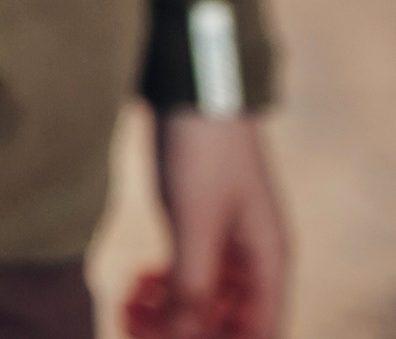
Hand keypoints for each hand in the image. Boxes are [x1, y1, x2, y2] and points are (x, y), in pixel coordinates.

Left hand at [141, 111, 288, 338]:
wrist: (192, 83)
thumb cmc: (202, 149)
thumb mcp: (195, 221)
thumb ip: (193, 285)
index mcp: (268, 262)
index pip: (259, 333)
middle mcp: (255, 257)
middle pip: (228, 322)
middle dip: (184, 331)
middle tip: (132, 322)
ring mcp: (227, 239)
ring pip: (205, 299)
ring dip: (170, 312)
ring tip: (127, 304)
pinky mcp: (200, 221)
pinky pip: (189, 272)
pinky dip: (165, 286)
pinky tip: (136, 283)